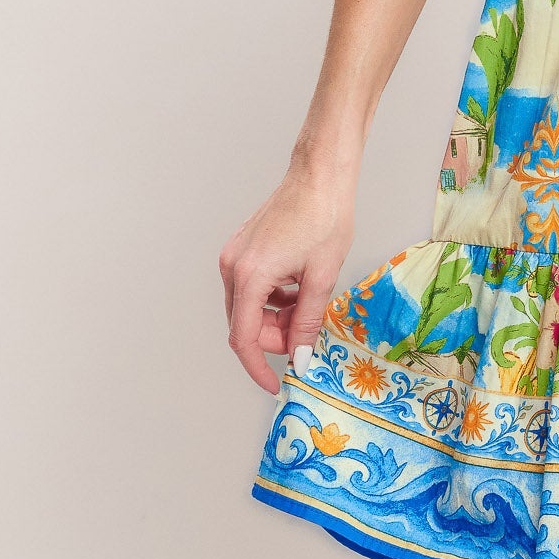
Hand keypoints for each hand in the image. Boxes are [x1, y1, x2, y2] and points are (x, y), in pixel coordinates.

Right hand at [219, 158, 357, 392]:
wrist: (320, 174)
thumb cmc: (325, 216)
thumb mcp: (322, 277)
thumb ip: (307, 323)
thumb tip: (300, 357)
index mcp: (250, 276)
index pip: (243, 339)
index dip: (258, 368)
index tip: (275, 384)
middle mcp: (233, 266)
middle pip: (245, 324)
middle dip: (274, 338)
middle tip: (306, 337)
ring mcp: (234, 255)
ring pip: (249, 306)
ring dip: (275, 317)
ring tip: (308, 303)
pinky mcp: (242, 248)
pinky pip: (251, 286)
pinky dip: (272, 297)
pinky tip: (298, 287)